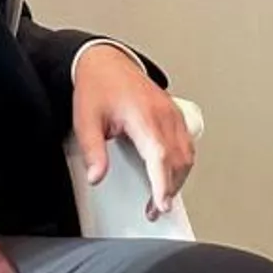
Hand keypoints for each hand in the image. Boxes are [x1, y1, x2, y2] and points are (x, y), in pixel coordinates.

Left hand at [72, 45, 193, 221]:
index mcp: (143, 115)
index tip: (161, 204)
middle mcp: (163, 114)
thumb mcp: (85, 120)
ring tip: (162, 196)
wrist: (107, 62)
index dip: (163, 183)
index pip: (160, 156)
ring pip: (187, 154)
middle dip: (170, 189)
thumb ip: (93, 151)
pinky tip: (171, 173)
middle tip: (155, 209)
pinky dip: (182, 163)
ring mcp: (172, 113)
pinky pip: (187, 143)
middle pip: (178, 159)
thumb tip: (97, 177)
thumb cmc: (98, 88)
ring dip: (178, 178)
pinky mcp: (174, 114)